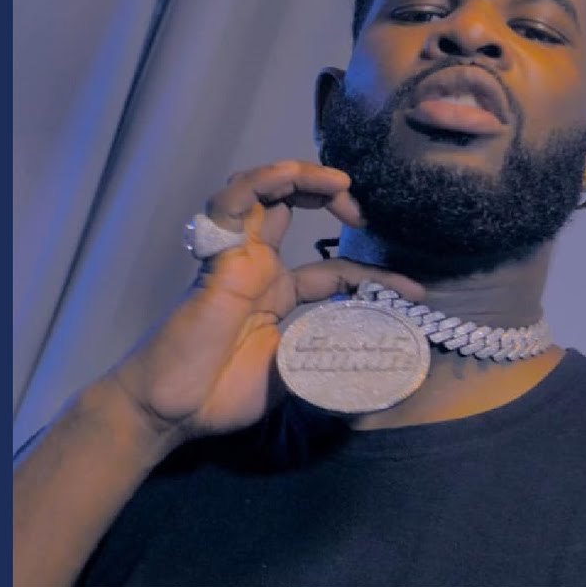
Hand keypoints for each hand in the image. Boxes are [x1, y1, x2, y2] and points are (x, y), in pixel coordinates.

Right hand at [108, 160, 422, 445]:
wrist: (169, 411)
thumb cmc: (219, 396)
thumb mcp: (295, 378)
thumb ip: (327, 362)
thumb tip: (377, 375)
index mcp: (275, 293)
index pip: (334, 269)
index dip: (376, 276)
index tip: (416, 292)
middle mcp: (257, 266)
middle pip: (291, 205)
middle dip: (332, 195)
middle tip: (365, 213)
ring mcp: (236, 257)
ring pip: (262, 190)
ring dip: (301, 177)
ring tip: (339, 183)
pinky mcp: (216, 257)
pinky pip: (232, 203)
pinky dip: (262, 181)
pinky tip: (291, 175)